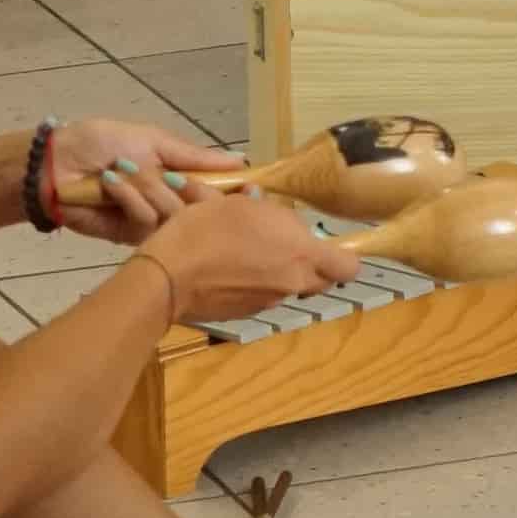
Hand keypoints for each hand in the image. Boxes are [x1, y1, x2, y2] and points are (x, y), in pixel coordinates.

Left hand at [43, 116, 236, 244]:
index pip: (220, 191)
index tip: (252, 190)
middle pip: (207, 211)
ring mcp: (154, 222)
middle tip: (172, 178)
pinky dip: (130, 200)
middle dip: (193, 192)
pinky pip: (147, 224)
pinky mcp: (132, 238)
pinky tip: (110, 184)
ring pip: (177, 217)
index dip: (237, 193)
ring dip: (149, 188)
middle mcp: (174, 202)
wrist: (57, 165)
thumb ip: (196, 156)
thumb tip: (241, 160)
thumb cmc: (103, 144)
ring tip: (124, 169)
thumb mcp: (153, 140)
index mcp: (182, 177)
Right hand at [117, 190, 363, 326]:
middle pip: (320, 279)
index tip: (330, 245)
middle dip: (310, 263)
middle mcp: (291, 283)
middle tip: (285, 244)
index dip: (344, 257)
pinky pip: (260, 295)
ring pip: (288, 286)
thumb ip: (264, 210)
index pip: (348, 267)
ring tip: (246, 250)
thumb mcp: (238, 205)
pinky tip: (226, 268)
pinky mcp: (244, 313)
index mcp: (301, 254)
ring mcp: (268, 301)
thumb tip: (261, 205)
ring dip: (276, 270)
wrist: (168, 276)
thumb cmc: (207, 231)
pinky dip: (252, 283)